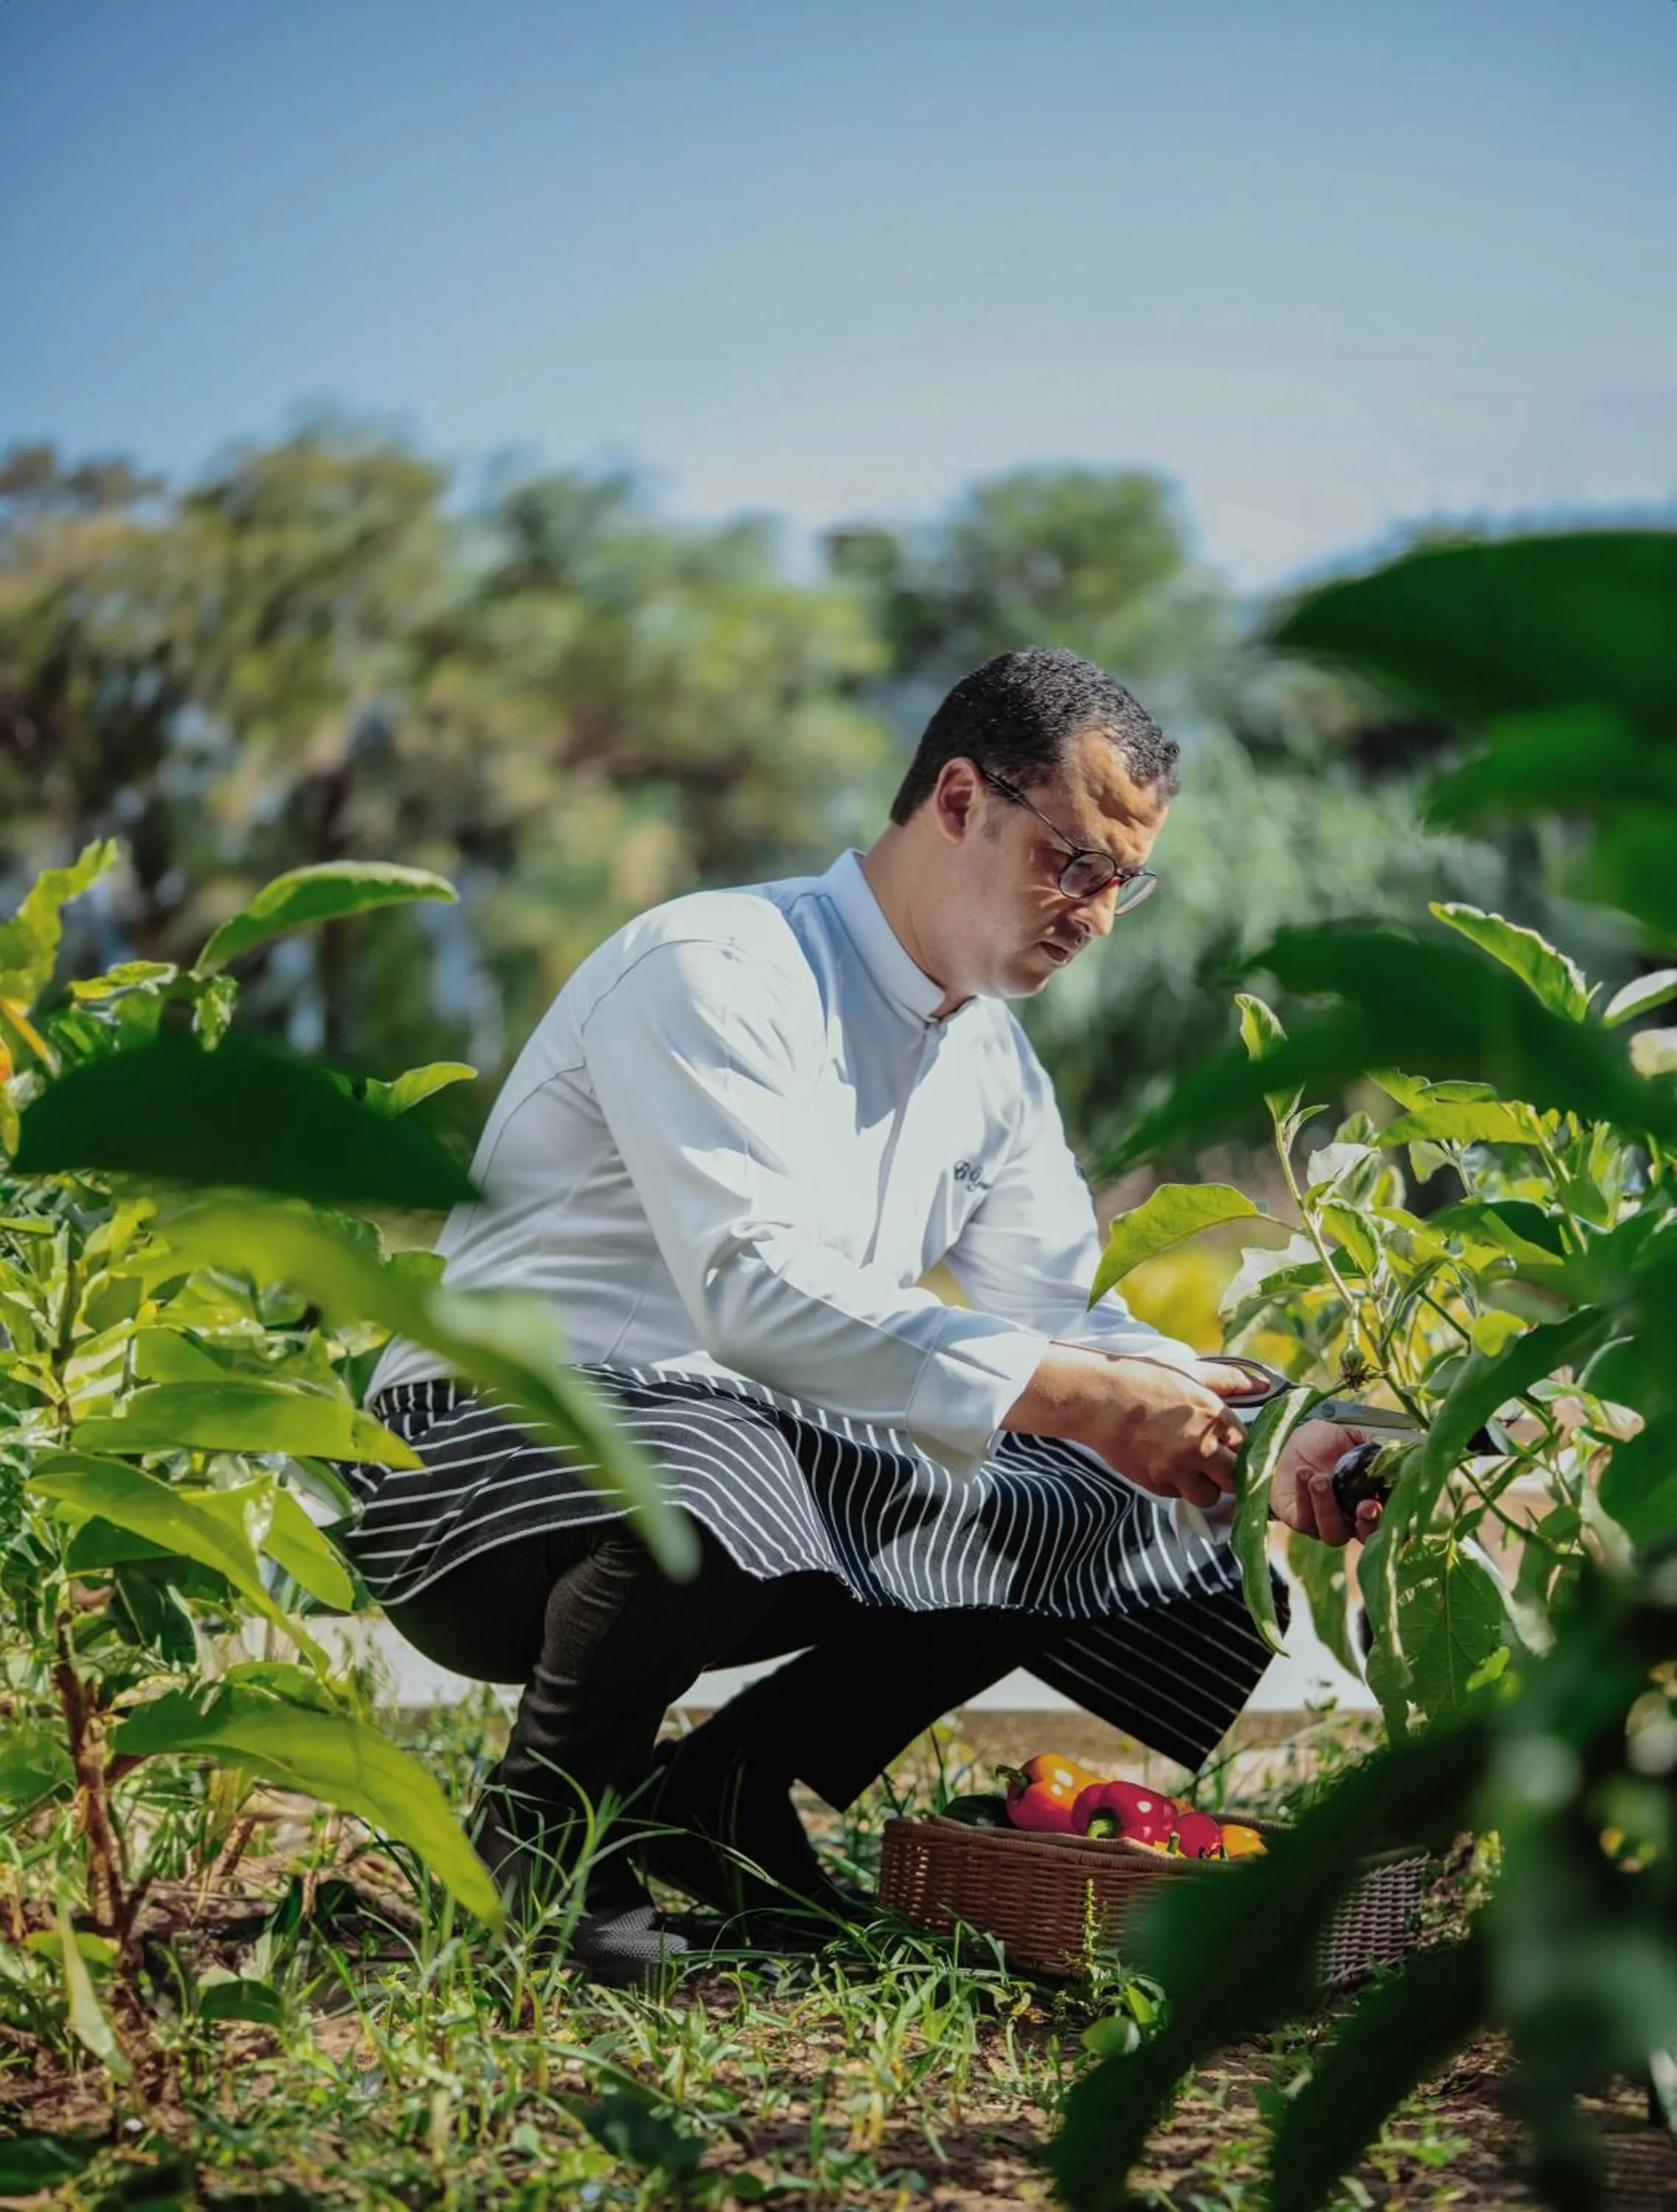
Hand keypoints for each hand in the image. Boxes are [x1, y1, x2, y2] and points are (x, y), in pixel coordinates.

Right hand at [1089, 1357, 1249, 1511]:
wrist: (1098, 1397)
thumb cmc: (1143, 1378)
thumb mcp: (1190, 1370)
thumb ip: (1230, 1379)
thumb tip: (1264, 1384)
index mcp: (1215, 1417)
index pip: (1248, 1447)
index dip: (1239, 1446)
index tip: (1230, 1444)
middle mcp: (1201, 1447)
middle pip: (1235, 1480)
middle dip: (1227, 1472)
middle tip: (1215, 1461)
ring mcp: (1178, 1469)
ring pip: (1209, 1496)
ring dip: (1204, 1485)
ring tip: (1190, 1466)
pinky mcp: (1155, 1483)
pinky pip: (1178, 1495)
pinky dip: (1175, 1485)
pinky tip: (1164, 1464)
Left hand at [1269, 1420, 1384, 1546]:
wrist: (1297, 1436)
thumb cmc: (1332, 1438)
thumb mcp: (1356, 1435)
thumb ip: (1377, 1445)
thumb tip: (1395, 1451)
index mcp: (1372, 1503)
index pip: (1387, 1524)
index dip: (1386, 1521)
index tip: (1380, 1504)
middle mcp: (1351, 1520)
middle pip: (1364, 1537)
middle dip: (1366, 1524)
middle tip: (1365, 1504)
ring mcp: (1324, 1523)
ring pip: (1332, 1533)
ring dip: (1327, 1507)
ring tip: (1320, 1479)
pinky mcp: (1296, 1518)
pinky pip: (1302, 1519)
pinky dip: (1303, 1498)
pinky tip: (1303, 1472)